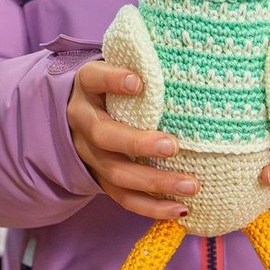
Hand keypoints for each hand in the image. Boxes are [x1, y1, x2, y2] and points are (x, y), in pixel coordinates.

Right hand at [69, 60, 195, 220]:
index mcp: (86, 87)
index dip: (113, 80)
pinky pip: (123, 198)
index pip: (94, 78)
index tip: (139, 82)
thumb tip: (184, 59)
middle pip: (105, 136)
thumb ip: (140, 63)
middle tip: (173, 145)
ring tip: (190, 185)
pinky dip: (152, 207)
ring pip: (116, 173)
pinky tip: (180, 210)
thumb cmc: (112, 83)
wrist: (79, 109)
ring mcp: (89, 154)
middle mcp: (83, 121)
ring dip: (154, 182)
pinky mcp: (100, 178)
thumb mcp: (116, 65)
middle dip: (139, 144)